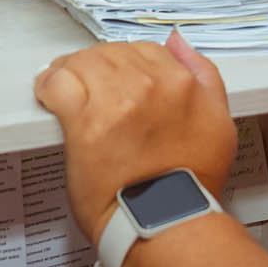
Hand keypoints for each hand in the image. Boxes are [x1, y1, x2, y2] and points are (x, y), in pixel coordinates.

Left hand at [33, 30, 237, 243]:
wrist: (165, 222)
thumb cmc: (191, 182)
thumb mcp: (219, 121)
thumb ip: (203, 74)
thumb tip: (178, 44)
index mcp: (180, 81)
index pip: (142, 49)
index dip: (124, 62)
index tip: (114, 77)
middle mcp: (148, 84)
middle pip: (109, 53)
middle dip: (96, 66)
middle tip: (86, 83)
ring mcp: (115, 102)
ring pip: (82, 63)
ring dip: (69, 71)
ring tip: (63, 85)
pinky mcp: (84, 123)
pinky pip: (58, 84)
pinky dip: (49, 84)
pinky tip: (48, 93)